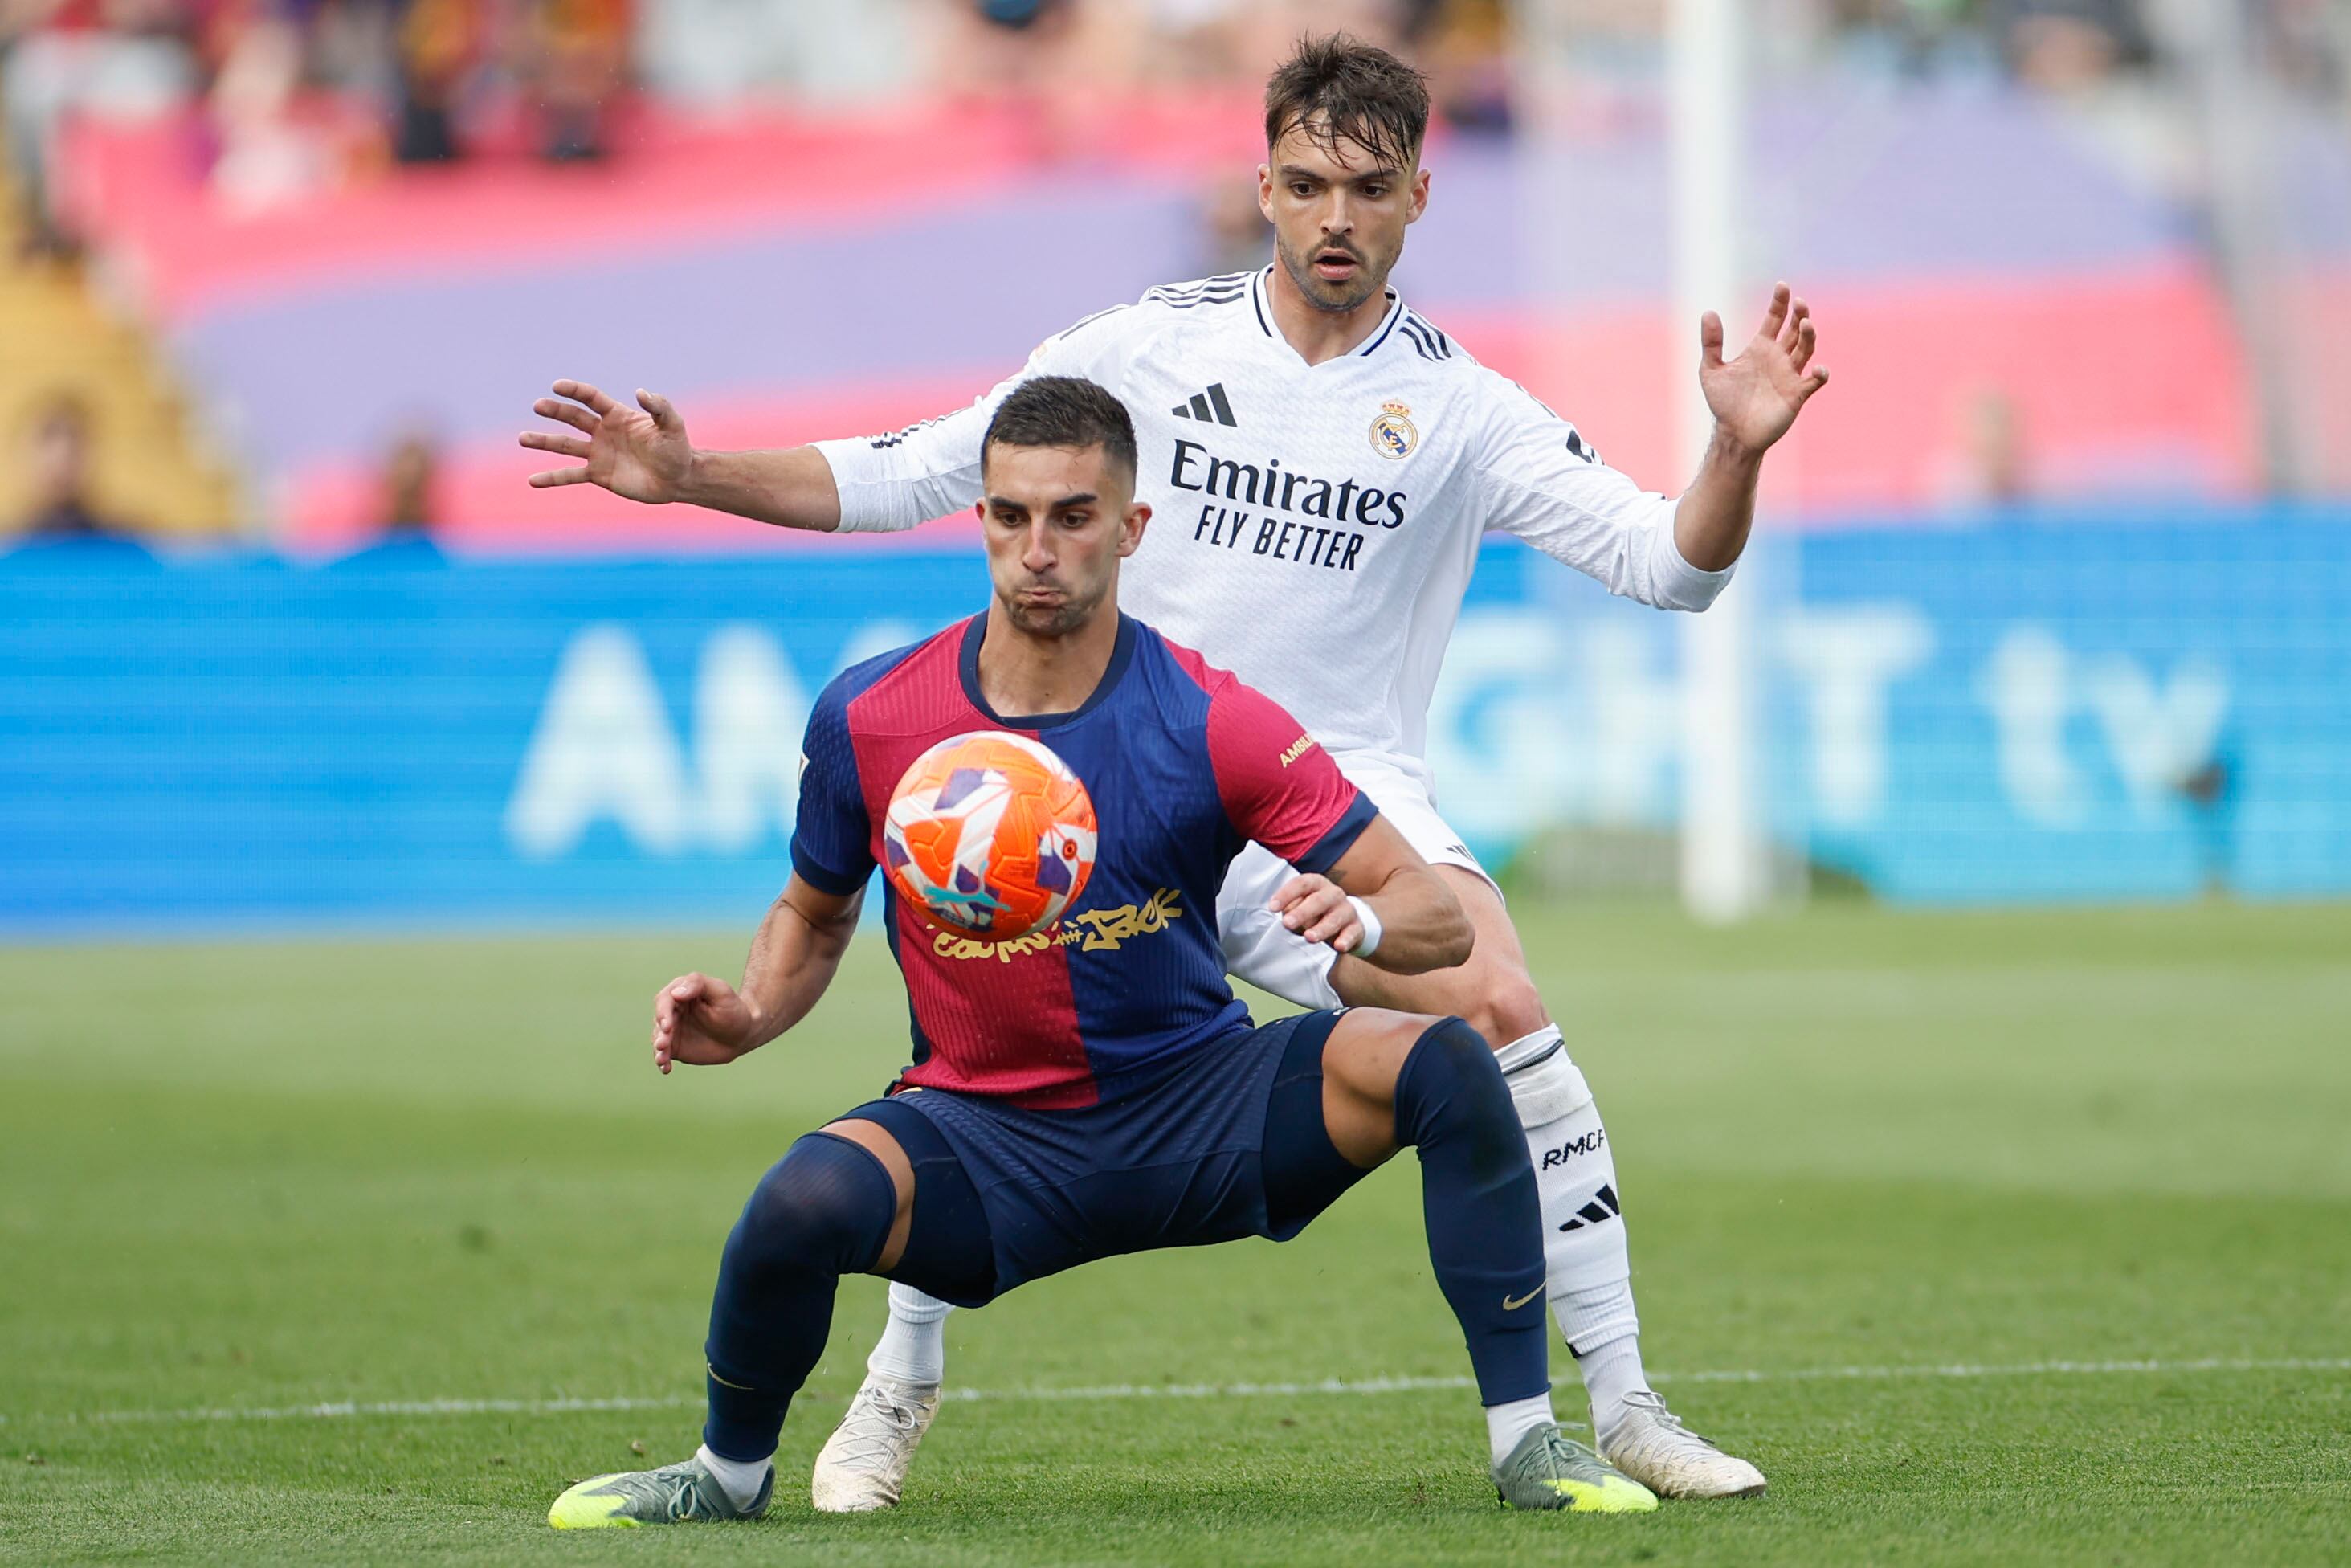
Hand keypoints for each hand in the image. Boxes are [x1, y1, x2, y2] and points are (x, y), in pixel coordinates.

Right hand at [521, 379, 692, 503]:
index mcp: (618, 415)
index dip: (575, 391)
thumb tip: (641, 391)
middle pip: (573, 417)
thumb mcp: (672, 426)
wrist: (678, 479)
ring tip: (523, 439)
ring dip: (544, 442)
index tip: (557, 386)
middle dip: (555, 411)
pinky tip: (532, 481)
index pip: (591, 398)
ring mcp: (598, 453)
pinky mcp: (598, 475)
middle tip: (537, 406)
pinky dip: (552, 478)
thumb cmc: (677, 449)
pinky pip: (570, 475)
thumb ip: (659, 407)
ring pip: (565, 445)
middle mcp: (603, 431)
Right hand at [651, 972, 761, 1073]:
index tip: (667, 1026)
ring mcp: (672, 1029)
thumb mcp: (721, 991)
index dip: (663, 1012)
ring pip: (658, 1038)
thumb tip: (675, 993)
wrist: (743, 1034)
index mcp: (681, 992)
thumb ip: (699, 985)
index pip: (665, 1000)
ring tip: (662, 1059)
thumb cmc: (734, 1009)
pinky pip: (663, 1054)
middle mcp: (673, 1010)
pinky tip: (666, 1068)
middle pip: (659, 1020)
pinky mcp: (674, 1046)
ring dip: (658, 1049)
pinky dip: (662, 1061)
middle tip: (663, 1044)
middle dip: (659, 1033)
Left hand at [1268, 874, 1369, 955]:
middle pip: (1318, 900)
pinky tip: (1339, 947)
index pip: (1301, 884)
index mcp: (1316, 884)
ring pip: (1334, 918)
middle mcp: (1333, 894)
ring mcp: (1347, 910)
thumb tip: (1284, 916)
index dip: (1286, 894)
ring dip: (1321, 928)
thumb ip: (1291, 909)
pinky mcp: (1357, 927)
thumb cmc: (1316, 913)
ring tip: (1309, 937)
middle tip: (1287, 923)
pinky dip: (1346, 940)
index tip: (1272, 908)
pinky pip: (1352, 933)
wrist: (1347, 923)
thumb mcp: (1302, 907)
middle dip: (1302, 912)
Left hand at [1698, 282, 1829, 454]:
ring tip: (1806, 324)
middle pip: (1795, 329)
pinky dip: (1820, 374)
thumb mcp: (1711, 370)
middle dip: (1799, 314)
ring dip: (1809, 335)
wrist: (1733, 434)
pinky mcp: (1797, 394)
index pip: (1775, 318)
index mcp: (1761, 347)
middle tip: (1799, 302)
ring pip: (1806, 348)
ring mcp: (1790, 374)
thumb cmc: (1724, 403)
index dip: (1779, 302)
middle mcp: (1779, 357)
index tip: (1782, 286)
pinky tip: (1819, 369)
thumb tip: (1708, 311)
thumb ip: (1711, 342)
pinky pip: (1814, 381)